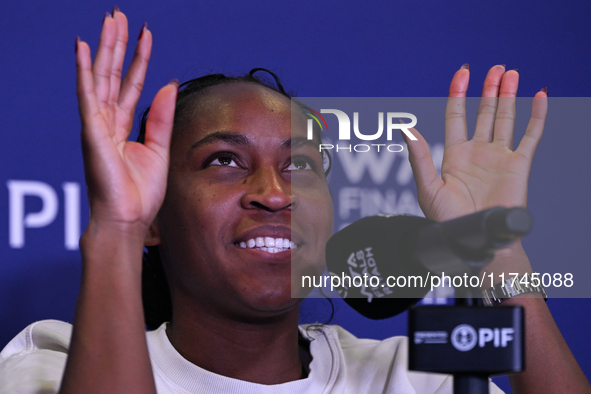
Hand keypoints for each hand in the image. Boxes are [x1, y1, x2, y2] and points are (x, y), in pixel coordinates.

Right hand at [76, 9, 176, 232]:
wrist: (128, 218)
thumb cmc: (140, 192)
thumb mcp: (158, 148)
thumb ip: (161, 117)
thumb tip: (168, 84)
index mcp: (123, 126)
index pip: (132, 84)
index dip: (139, 59)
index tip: (146, 34)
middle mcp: (107, 121)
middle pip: (113, 74)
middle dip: (118, 44)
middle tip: (120, 15)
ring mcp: (97, 125)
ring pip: (101, 77)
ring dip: (105, 47)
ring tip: (110, 20)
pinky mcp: (92, 132)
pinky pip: (88, 96)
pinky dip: (83, 71)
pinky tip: (82, 48)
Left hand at [405, 65, 546, 222]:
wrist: (475, 241)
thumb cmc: (449, 221)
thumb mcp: (428, 187)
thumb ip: (419, 156)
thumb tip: (405, 129)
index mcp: (455, 154)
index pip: (457, 115)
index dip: (459, 94)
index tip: (462, 74)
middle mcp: (478, 151)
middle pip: (484, 112)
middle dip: (489, 89)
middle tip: (495, 68)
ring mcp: (499, 157)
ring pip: (506, 118)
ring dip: (509, 95)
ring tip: (511, 73)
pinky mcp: (519, 165)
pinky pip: (531, 135)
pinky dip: (537, 115)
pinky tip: (540, 97)